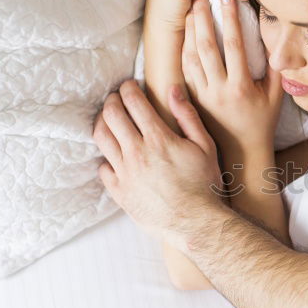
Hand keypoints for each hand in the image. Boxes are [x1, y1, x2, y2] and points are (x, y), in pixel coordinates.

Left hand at [92, 79, 223, 247]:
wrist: (194, 222)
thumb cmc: (204, 185)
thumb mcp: (205, 146)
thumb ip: (188, 116)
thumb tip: (173, 90)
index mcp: (158, 138)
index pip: (134, 102)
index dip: (128, 89)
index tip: (129, 85)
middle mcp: (136, 152)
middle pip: (111, 115)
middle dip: (112, 100)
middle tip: (115, 97)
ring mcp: (125, 172)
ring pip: (101, 138)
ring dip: (102, 122)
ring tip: (108, 119)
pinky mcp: (120, 191)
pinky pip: (103, 168)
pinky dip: (105, 157)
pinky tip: (113, 155)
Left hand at [182, 0, 283, 156]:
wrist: (241, 152)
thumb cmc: (261, 123)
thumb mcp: (275, 97)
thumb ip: (275, 69)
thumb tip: (277, 41)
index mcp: (241, 88)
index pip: (235, 46)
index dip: (232, 20)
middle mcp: (219, 90)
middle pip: (207, 47)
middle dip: (204, 18)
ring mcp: (203, 95)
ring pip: (191, 57)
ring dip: (190, 31)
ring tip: (191, 8)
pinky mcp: (193, 99)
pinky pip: (185, 70)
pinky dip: (183, 49)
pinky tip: (185, 33)